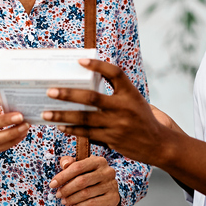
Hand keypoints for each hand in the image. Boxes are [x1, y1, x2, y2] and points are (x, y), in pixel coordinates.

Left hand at [43, 60, 179, 166]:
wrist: (158, 144)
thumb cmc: (142, 118)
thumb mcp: (134, 99)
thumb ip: (116, 91)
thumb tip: (89, 79)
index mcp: (131, 93)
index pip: (115, 73)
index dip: (98, 66)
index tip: (80, 61)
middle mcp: (124, 107)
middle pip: (92, 98)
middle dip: (69, 95)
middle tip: (50, 91)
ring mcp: (117, 125)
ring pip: (85, 119)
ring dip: (63, 116)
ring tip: (46, 113)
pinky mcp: (112, 139)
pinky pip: (88, 133)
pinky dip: (73, 129)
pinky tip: (60, 126)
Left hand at [51, 154, 119, 205]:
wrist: (107, 192)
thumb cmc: (90, 178)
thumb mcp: (80, 168)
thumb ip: (70, 163)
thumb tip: (65, 164)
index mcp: (98, 161)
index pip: (78, 166)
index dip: (63, 176)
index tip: (52, 184)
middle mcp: (107, 171)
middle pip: (82, 181)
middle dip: (66, 189)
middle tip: (58, 195)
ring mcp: (111, 185)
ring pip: (86, 193)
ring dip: (72, 199)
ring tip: (65, 201)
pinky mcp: (112, 198)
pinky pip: (92, 203)